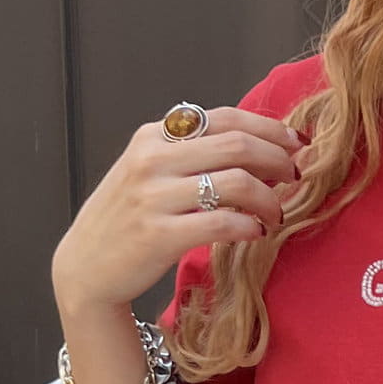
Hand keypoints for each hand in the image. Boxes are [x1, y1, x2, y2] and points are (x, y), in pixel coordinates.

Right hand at [51, 107, 309, 308]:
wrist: (86, 266)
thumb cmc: (126, 220)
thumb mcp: (148, 172)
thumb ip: (189, 155)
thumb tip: (252, 146)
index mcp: (153, 137)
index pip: (224, 117)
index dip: (269, 127)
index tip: (296, 143)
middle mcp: (153, 159)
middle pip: (237, 145)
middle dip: (278, 160)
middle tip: (295, 179)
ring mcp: (155, 197)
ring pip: (236, 182)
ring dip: (269, 199)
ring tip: (276, 215)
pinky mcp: (160, 235)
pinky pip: (223, 223)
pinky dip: (249, 227)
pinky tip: (256, 233)